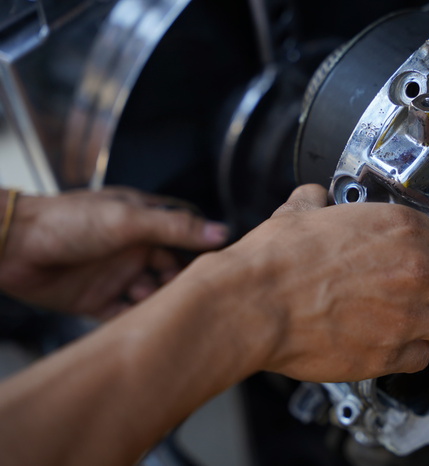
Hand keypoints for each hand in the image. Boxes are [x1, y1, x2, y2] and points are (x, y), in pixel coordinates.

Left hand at [0, 187, 228, 317]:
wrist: (14, 246)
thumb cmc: (69, 221)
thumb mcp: (129, 219)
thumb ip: (176, 227)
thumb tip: (222, 232)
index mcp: (144, 223)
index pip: (183, 237)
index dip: (201, 252)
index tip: (219, 269)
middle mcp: (134, 250)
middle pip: (171, 270)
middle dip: (181, 283)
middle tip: (192, 296)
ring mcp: (116, 276)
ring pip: (151, 294)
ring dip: (159, 302)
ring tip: (163, 308)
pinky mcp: (97, 300)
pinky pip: (125, 315)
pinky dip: (136, 320)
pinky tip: (146, 324)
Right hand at [189, 184, 428, 381]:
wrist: (254, 302)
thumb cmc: (276, 260)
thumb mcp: (303, 213)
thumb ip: (320, 201)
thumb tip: (316, 197)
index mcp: (403, 230)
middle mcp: (416, 273)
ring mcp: (407, 318)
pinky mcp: (388, 355)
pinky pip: (422, 360)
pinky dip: (413, 354)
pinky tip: (395, 344)